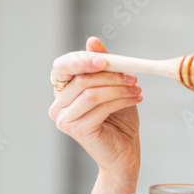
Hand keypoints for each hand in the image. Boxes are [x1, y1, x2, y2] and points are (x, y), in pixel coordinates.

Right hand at [49, 36, 142, 178]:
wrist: (124, 153)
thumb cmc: (118, 120)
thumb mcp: (112, 86)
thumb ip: (102, 65)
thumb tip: (92, 40)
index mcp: (62, 90)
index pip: (63, 66)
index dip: (81, 59)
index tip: (106, 59)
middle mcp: (57, 105)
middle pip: (81, 79)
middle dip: (110, 75)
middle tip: (132, 76)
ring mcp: (64, 119)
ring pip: (91, 93)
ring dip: (118, 88)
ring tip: (136, 89)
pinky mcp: (78, 130)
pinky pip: (99, 107)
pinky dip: (120, 100)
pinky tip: (135, 100)